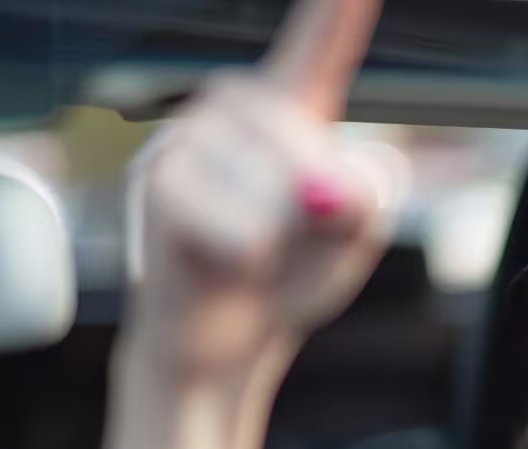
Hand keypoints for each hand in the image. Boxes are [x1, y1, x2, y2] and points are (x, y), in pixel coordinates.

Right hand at [125, 0, 391, 382]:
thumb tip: (331, 183)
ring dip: (282, 236)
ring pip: (266, 183)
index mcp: (294, 112)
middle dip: (317, 198)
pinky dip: (249, 256)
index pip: (319, 45)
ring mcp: (189, 138)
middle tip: (304, 237)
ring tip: (259, 253)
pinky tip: (232, 264)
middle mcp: (234, 109)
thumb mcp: (353, 241)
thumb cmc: (289, 277)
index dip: (335, 11)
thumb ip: (367, 202)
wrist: (223, 338)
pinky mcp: (160, 183)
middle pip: (298, 132)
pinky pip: (234, 222)